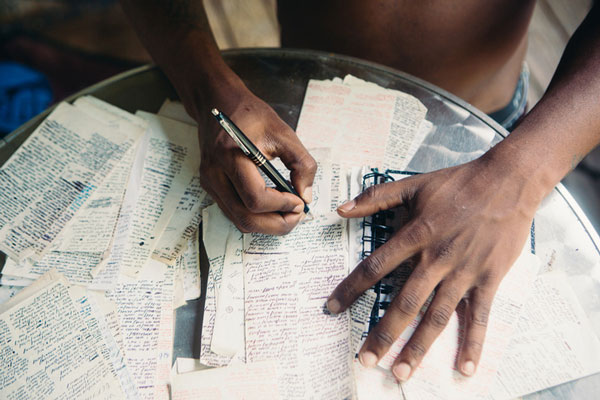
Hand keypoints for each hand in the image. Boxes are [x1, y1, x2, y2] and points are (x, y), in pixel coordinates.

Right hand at [195, 79, 316, 234]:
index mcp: (231, 155)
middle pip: (245, 217)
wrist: (217, 102)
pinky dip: (255, 217)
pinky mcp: (211, 187)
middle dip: (276, 224)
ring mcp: (210, 183)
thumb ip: (301, 163)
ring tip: (287, 213)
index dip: (281, 205)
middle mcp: (215, 173)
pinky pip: (234, 213)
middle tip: (297, 216)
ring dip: (266, 224)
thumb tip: (305, 196)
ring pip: (238, 220)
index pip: (255, 197)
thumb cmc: (250, 115)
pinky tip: (272, 207)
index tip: (299, 202)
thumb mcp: (283, 132)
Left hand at [327, 156, 541, 380]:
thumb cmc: (459, 182)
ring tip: (401, 373)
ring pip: (437, 316)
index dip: (351, 288)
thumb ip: (376, 197)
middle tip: (365, 358)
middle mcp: (436, 258)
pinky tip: (464, 368)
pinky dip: (472, 343)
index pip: (375, 267)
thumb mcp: (413, 184)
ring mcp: (464, 271)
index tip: (332, 309)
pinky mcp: (489, 278)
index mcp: (415, 235)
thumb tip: (341, 209)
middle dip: (383, 333)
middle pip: (404, 302)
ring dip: (419, 347)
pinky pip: (479, 316)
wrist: (508, 181)